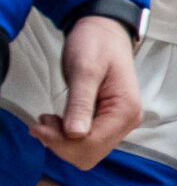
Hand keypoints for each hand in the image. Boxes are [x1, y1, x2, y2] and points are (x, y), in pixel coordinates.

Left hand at [34, 14, 142, 168]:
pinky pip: (87, 142)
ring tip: (49, 118)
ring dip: (62, 141)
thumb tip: (75, 134)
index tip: (39, 124)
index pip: (91, 144)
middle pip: (89, 153)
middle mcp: (127, 122)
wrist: (104, 31)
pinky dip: (67, 137)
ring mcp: (118, 123)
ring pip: (87, 152)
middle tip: (43, 121)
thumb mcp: (84, 70)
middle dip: (61, 143)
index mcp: (125, 111)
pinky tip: (56, 120)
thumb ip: (80, 103)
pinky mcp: (108, 121)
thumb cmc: (96, 45)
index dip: (61, 141)